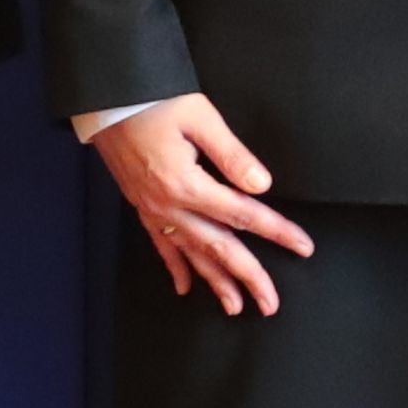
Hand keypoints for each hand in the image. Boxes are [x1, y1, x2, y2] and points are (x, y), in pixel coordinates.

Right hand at [92, 93, 317, 313]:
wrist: (106, 100)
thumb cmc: (153, 100)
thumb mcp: (200, 118)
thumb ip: (232, 154)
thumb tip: (261, 185)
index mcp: (187, 183)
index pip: (243, 215)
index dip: (276, 232)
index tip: (302, 246)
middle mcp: (169, 204)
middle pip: (218, 247)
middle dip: (247, 276)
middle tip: (270, 303)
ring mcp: (153, 208)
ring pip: (190, 254)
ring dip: (214, 282)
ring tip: (235, 306)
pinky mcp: (142, 205)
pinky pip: (161, 244)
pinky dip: (175, 267)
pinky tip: (186, 287)